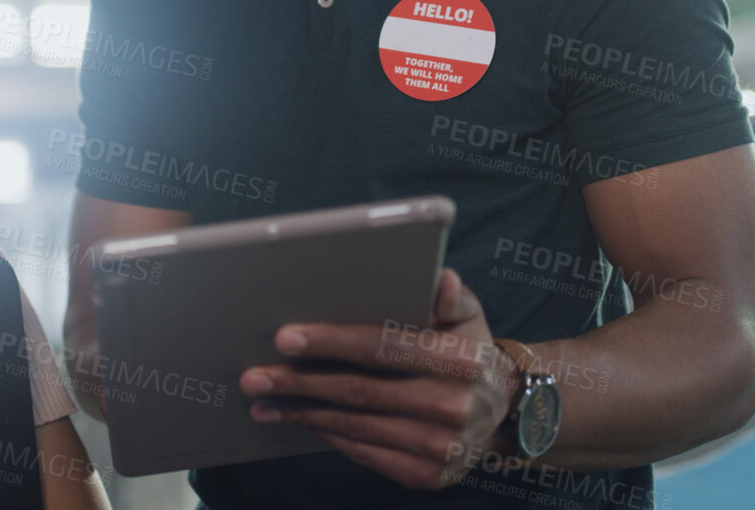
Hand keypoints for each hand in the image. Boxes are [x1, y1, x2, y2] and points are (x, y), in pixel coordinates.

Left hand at [238, 268, 516, 488]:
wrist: (500, 412)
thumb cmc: (468, 351)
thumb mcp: (469, 314)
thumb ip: (450, 294)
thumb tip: (438, 279)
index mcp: (460, 359)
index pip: (384, 347)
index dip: (332, 342)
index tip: (286, 338)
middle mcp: (453, 406)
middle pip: (359, 391)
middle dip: (300, 383)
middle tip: (254, 377)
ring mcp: (440, 447)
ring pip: (355, 425)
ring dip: (302, 413)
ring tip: (264, 401)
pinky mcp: (427, 474)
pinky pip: (365, 452)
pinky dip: (329, 435)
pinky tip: (303, 420)